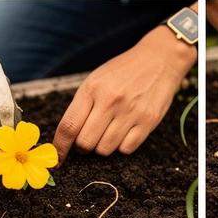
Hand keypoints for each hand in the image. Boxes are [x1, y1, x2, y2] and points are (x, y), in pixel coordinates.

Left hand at [53, 27, 195, 163]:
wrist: (160, 58)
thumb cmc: (124, 71)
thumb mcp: (97, 79)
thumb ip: (82, 106)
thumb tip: (67, 139)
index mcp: (93, 88)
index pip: (68, 127)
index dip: (59, 148)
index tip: (57, 159)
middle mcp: (111, 100)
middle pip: (85, 143)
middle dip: (83, 146)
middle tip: (90, 136)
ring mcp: (131, 111)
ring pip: (105, 150)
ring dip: (103, 145)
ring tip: (110, 130)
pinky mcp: (148, 120)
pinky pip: (126, 149)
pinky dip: (123, 145)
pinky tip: (126, 130)